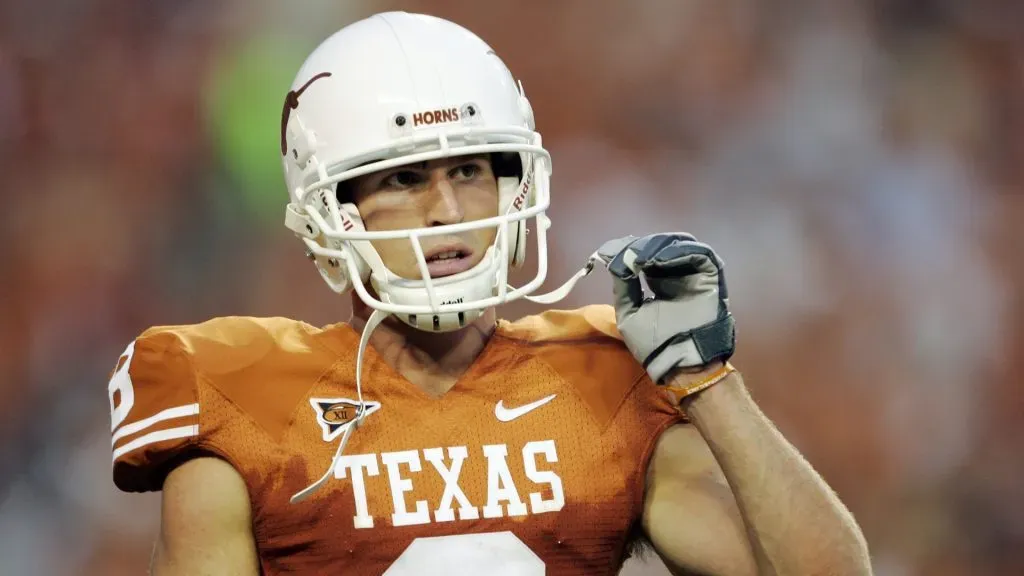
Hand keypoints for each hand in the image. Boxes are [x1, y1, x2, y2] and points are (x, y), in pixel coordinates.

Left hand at [597, 233, 734, 383]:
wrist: (680, 362)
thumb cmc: (653, 343)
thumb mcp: (628, 313)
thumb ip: (623, 286)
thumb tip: (615, 260)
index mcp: (660, 284)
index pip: (647, 257)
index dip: (632, 251)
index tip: (614, 251)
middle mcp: (678, 276)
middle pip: (663, 248)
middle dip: (644, 246)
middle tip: (629, 251)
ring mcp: (695, 275)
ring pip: (681, 246)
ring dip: (660, 246)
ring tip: (642, 255)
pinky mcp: (710, 278)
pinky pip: (700, 256)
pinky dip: (680, 250)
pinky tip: (660, 256)